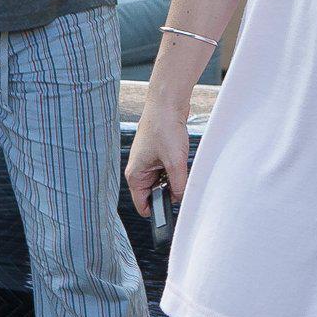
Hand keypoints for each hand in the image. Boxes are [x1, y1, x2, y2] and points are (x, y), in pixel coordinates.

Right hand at [124, 95, 192, 218]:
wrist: (167, 102)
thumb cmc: (164, 127)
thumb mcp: (174, 161)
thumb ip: (178, 185)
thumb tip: (181, 199)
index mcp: (135, 175)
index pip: (143, 206)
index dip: (158, 212)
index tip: (174, 214)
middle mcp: (139, 171)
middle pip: (155, 194)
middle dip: (169, 192)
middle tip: (182, 183)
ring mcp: (149, 162)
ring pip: (164, 182)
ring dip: (175, 179)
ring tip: (181, 166)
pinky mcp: (159, 155)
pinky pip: (169, 171)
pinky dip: (177, 169)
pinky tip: (181, 159)